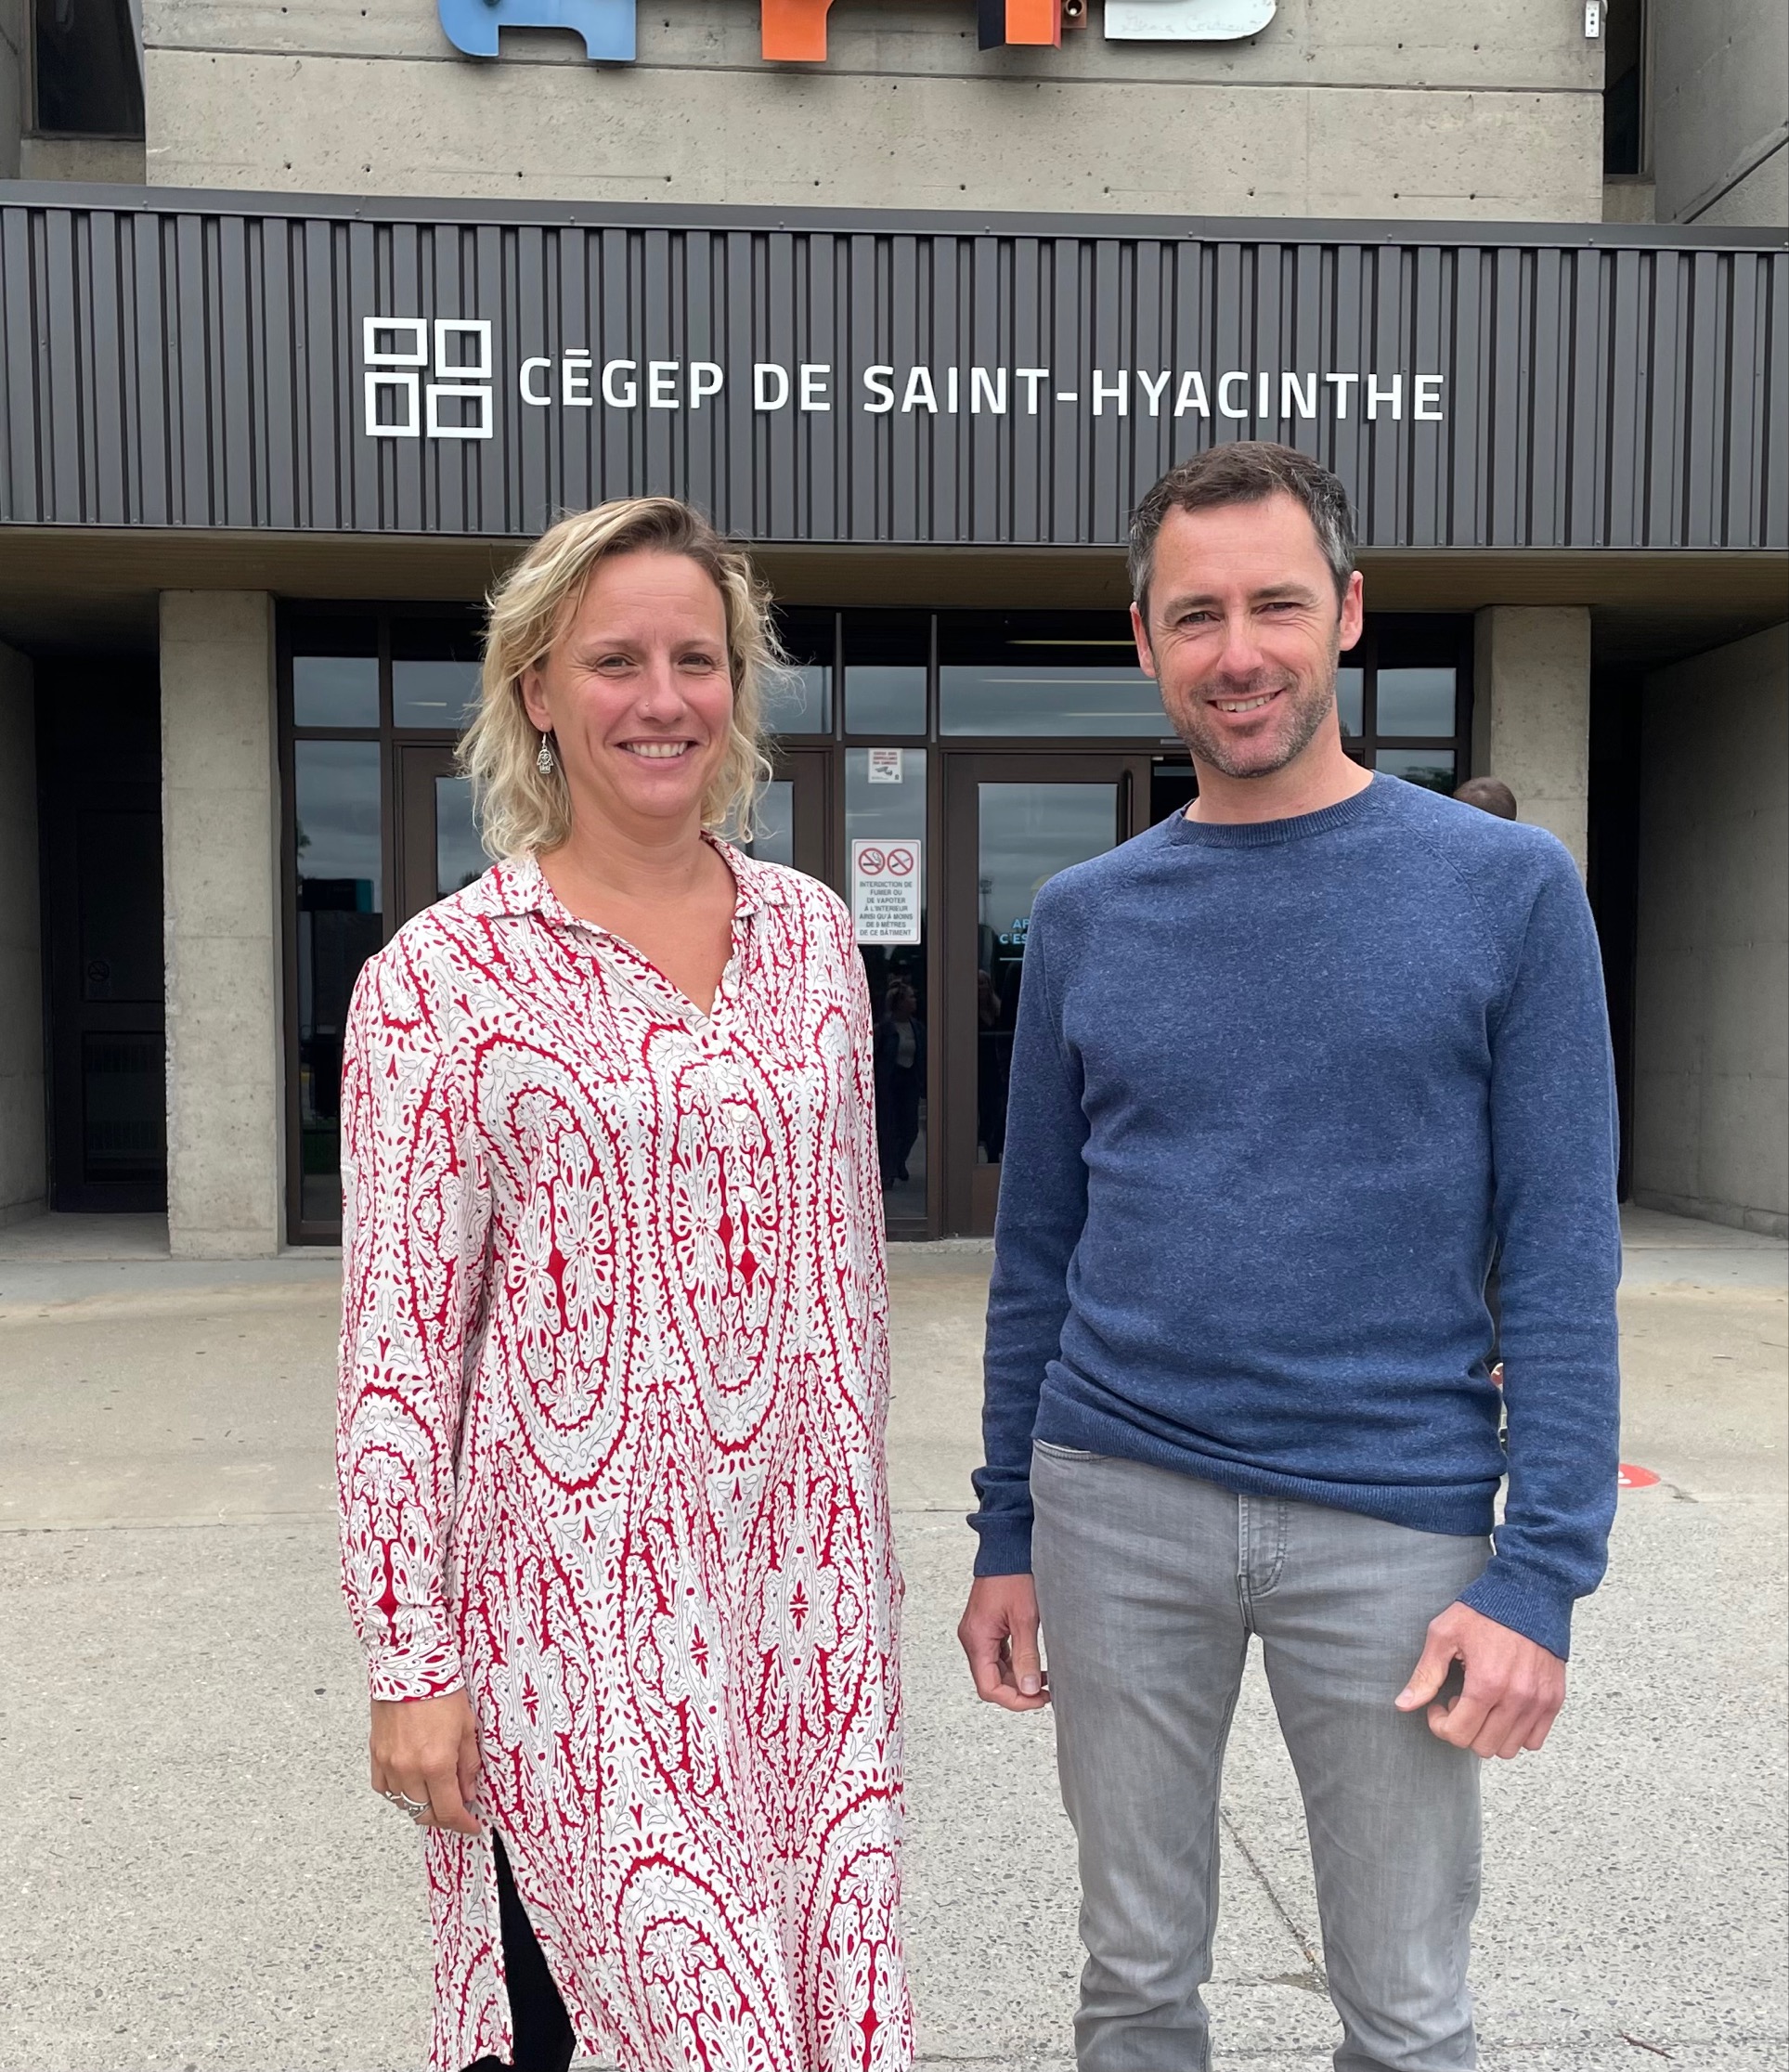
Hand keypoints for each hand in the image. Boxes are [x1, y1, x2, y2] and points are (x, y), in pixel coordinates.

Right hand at [370, 1688, 482, 1833]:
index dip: (462, 1824)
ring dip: (420, 1804)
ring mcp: (389, 1764)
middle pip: (424, 1813)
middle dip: (442, 1817)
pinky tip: (411, 1782)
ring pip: (403, 1803)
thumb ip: (468, 1765)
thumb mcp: (467, 1727)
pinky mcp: (376, 1755)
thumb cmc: (440, 1690)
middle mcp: (409, 1769)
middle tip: (455, 1810)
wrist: (409, 1666)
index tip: (470, 1825)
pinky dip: (398, 1792)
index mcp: (436, 1764)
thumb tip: (468, 1792)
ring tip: (434, 1793)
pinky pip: (384, 1787)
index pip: (449, 1811)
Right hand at [957, 1574, 1049, 1711]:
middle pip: (990, 1681)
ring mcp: (977, 1632)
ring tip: (1041, 1679)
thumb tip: (1029, 1689)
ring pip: (994, 1670)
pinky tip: (1031, 1663)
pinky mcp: (985, 1626)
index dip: (1014, 1700)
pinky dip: (1013, 1664)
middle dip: (1017, 1691)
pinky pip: (996, 1655)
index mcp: (977, 1638)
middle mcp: (972, 1638)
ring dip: (1016, 1679)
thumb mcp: (1025, 1619)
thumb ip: (1026, 1656)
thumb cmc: (1014, 1576)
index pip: (989, 1687)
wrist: (1006, 1548)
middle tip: (1043, 1692)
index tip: (1037, 1699)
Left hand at [1395, 1602, 1565, 1759]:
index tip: (1439, 1704)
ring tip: (1482, 1703)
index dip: (1440, 1724)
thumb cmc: (1484, 1610)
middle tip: (1460, 1701)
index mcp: (1486, 1684)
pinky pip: (1534, 1740)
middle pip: (1483, 1747)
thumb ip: (1426, 1674)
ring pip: (1509, 1749)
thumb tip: (1404, 1705)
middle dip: (1464, 1729)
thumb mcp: (1444, 1634)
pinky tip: (1503, 1707)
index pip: (1459, 1735)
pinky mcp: (1554, 1700)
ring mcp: (1539, 1702)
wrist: (1529, 1591)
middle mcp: (1517, 1698)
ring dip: (1489, 1733)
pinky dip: (1516, 1733)